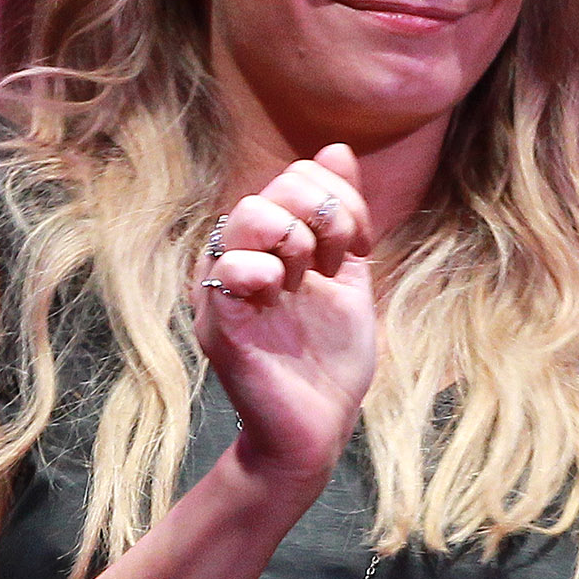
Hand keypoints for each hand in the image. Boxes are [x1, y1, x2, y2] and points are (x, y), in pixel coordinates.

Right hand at [193, 144, 378, 488]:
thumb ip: (342, 217)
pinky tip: (282, 291)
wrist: (316, 431)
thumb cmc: (328, 360)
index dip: (338, 196)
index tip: (358, 245)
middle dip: (324, 216)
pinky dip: (262, 270)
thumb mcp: (347, 277)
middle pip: (271, 188)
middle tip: (338, 263)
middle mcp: (240, 259)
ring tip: (306, 280)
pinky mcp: (220, 327)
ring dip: (295, 238)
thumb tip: (336, 147)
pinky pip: (228, 271)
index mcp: (269, 244)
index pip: (295, 176)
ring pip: (245, 217)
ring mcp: (225, 291)